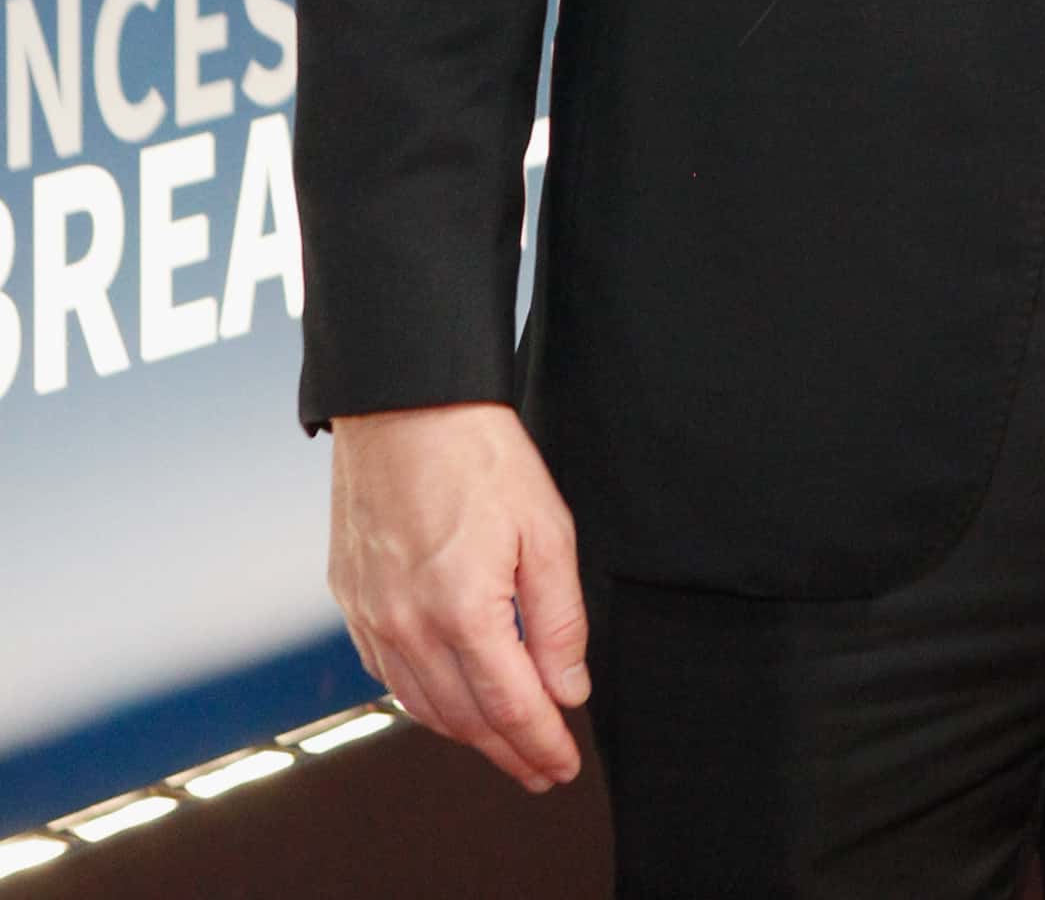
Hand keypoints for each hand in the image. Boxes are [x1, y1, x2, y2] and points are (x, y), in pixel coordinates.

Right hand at [328, 401, 590, 791]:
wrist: (403, 403)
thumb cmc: (476, 453)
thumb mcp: (546, 529)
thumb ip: (559, 620)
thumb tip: (567, 688)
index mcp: (463, 612)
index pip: (511, 708)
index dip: (541, 746)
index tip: (563, 766)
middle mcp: (409, 627)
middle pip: (465, 720)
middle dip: (508, 752)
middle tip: (540, 768)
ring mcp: (372, 616)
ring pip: (422, 705)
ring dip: (466, 734)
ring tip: (501, 742)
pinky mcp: (351, 599)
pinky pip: (387, 673)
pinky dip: (422, 698)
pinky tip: (446, 697)